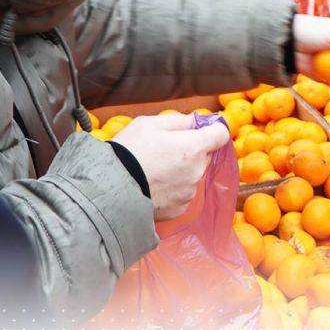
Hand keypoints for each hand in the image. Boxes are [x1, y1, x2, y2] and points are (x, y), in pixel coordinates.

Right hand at [113, 113, 229, 220]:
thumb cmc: (128, 152)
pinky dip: (173, 189)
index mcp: (193, 148)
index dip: (212, 130)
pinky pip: (182, 194)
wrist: (108, 190)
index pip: (221, 135)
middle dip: (191, 151)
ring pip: (193, 175)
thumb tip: (197, 120)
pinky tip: (154, 186)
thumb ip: (179, 121)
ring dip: (182, 171)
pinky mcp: (179, 209)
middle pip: (204, 156)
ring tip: (155, 171)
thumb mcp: (149, 124)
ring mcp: (189, 192)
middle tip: (165, 151)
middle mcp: (196, 171)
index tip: (202, 130)